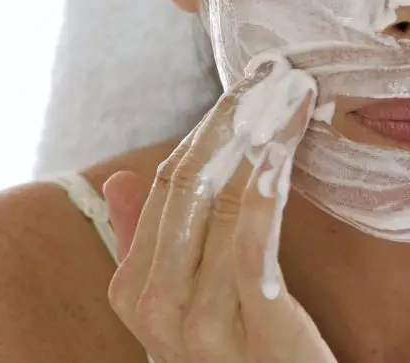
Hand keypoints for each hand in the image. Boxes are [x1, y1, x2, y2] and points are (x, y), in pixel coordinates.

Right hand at [104, 58, 337, 362]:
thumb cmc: (241, 354)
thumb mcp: (190, 300)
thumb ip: (153, 241)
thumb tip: (117, 182)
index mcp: (135, 290)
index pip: (164, 184)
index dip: (205, 129)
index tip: (244, 89)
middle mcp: (156, 307)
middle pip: (187, 184)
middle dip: (230, 120)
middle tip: (273, 74)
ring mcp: (200, 324)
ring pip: (220, 201)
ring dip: (259, 139)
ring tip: (292, 94)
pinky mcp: (254, 331)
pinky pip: (251, 241)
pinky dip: (264, 187)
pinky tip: (284, 148)